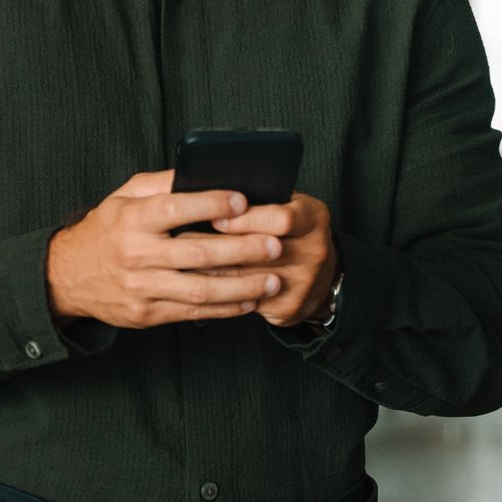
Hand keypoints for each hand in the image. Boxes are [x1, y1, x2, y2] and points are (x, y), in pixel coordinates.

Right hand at [46, 169, 286, 328]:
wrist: (67, 276)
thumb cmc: (107, 229)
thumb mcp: (124, 197)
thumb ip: (162, 184)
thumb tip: (203, 170)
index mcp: (131, 219)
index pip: (173, 209)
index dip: (209, 204)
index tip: (243, 201)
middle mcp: (135, 254)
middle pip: (196, 253)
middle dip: (241, 249)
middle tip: (275, 244)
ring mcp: (141, 288)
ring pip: (200, 288)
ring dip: (242, 286)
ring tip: (274, 279)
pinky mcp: (146, 314)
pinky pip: (192, 312)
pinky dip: (225, 308)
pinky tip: (250, 301)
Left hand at [196, 191, 336, 327]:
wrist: (321, 274)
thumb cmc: (293, 230)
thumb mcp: (288, 204)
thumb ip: (261, 198)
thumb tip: (213, 194)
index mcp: (314, 218)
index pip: (280, 219)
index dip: (244, 219)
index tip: (216, 217)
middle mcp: (313, 251)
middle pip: (257, 250)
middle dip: (216, 245)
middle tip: (184, 239)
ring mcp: (303, 283)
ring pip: (244, 278)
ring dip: (208, 269)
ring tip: (181, 259)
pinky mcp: (288, 307)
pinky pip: (244, 300)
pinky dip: (218, 291)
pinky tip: (198, 281)